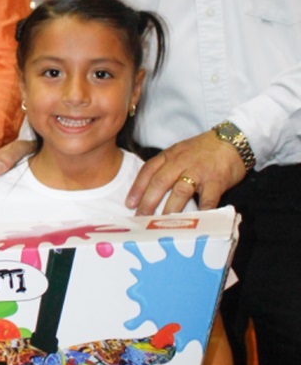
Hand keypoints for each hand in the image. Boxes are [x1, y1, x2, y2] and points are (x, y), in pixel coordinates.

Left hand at [125, 130, 246, 214]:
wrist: (234, 140)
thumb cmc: (205, 149)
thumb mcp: (181, 151)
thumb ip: (168, 166)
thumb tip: (151, 189)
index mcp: (171, 155)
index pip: (149, 170)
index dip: (137, 187)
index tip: (129, 203)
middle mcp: (182, 162)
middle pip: (160, 182)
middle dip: (148, 201)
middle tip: (140, 218)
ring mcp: (199, 171)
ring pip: (180, 191)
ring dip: (169, 209)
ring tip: (162, 224)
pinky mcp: (216, 180)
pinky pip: (207, 199)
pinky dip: (201, 212)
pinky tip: (195, 223)